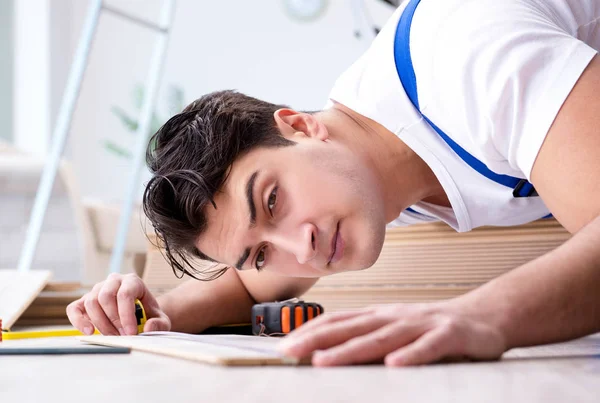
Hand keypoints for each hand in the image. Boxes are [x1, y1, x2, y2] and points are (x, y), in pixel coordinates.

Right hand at [67, 273, 170, 335]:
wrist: (140, 313)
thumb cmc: (149, 314)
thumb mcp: (160, 318)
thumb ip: (159, 323)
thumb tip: (148, 327)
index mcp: (132, 281)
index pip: (125, 294)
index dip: (126, 315)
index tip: (131, 333)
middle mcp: (113, 281)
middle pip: (106, 297)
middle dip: (114, 320)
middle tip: (122, 336)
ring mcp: (97, 289)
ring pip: (91, 303)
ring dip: (101, 323)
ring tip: (113, 336)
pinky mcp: (84, 301)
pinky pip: (74, 308)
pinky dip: (79, 321)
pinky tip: (90, 332)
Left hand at [277, 302, 505, 365]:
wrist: (483, 317)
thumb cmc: (433, 327)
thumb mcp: (396, 329)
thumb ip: (368, 338)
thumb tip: (329, 351)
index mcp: (381, 316)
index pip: (340, 320)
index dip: (311, 331)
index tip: (284, 344)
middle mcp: (396, 317)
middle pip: (352, 328)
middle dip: (318, 340)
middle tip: (289, 351)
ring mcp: (422, 325)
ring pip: (382, 338)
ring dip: (351, 349)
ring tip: (324, 362)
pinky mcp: (450, 336)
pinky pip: (429, 347)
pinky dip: (412, 355)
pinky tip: (394, 365)